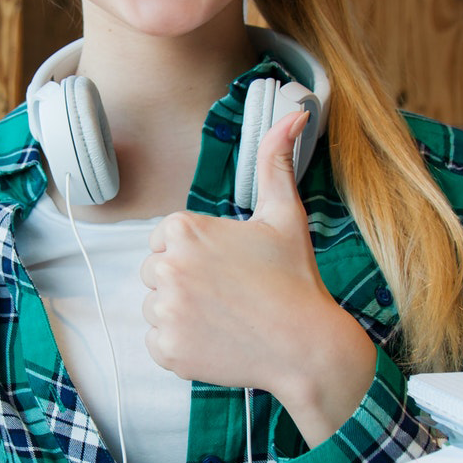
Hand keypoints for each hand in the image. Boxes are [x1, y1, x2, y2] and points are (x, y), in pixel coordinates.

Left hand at [140, 111, 377, 447]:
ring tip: (225, 317)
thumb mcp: (285, 213)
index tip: (228, 268)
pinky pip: (158, 342)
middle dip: (186, 283)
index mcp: (184, 229)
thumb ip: (276, 160)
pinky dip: (182, 345)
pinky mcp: (166, 350)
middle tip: (230, 294)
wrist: (307, 346)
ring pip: (156, 308)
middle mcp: (166, 267)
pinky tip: (217, 340)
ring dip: (183, 314)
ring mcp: (165, 311)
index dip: (197, 255)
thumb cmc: (296, 278)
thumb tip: (296, 112)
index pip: (165, 241)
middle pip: (156, 273)